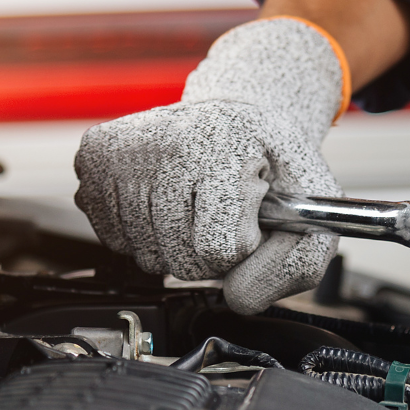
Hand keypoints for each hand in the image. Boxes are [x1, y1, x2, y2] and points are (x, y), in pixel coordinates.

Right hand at [74, 18, 345, 314]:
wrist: (236, 112)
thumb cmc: (273, 161)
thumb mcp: (314, 205)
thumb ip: (297, 264)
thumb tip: (237, 297)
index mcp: (226, 147)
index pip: (219, 249)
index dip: (242, 247)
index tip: (250, 214)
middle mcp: (168, 141)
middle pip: (181, 260)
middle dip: (208, 252)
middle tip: (222, 210)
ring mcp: (126, 148)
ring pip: (145, 256)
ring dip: (175, 244)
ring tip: (195, 202)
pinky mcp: (95, 156)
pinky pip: (114, 239)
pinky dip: (143, 234)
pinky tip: (164, 200)